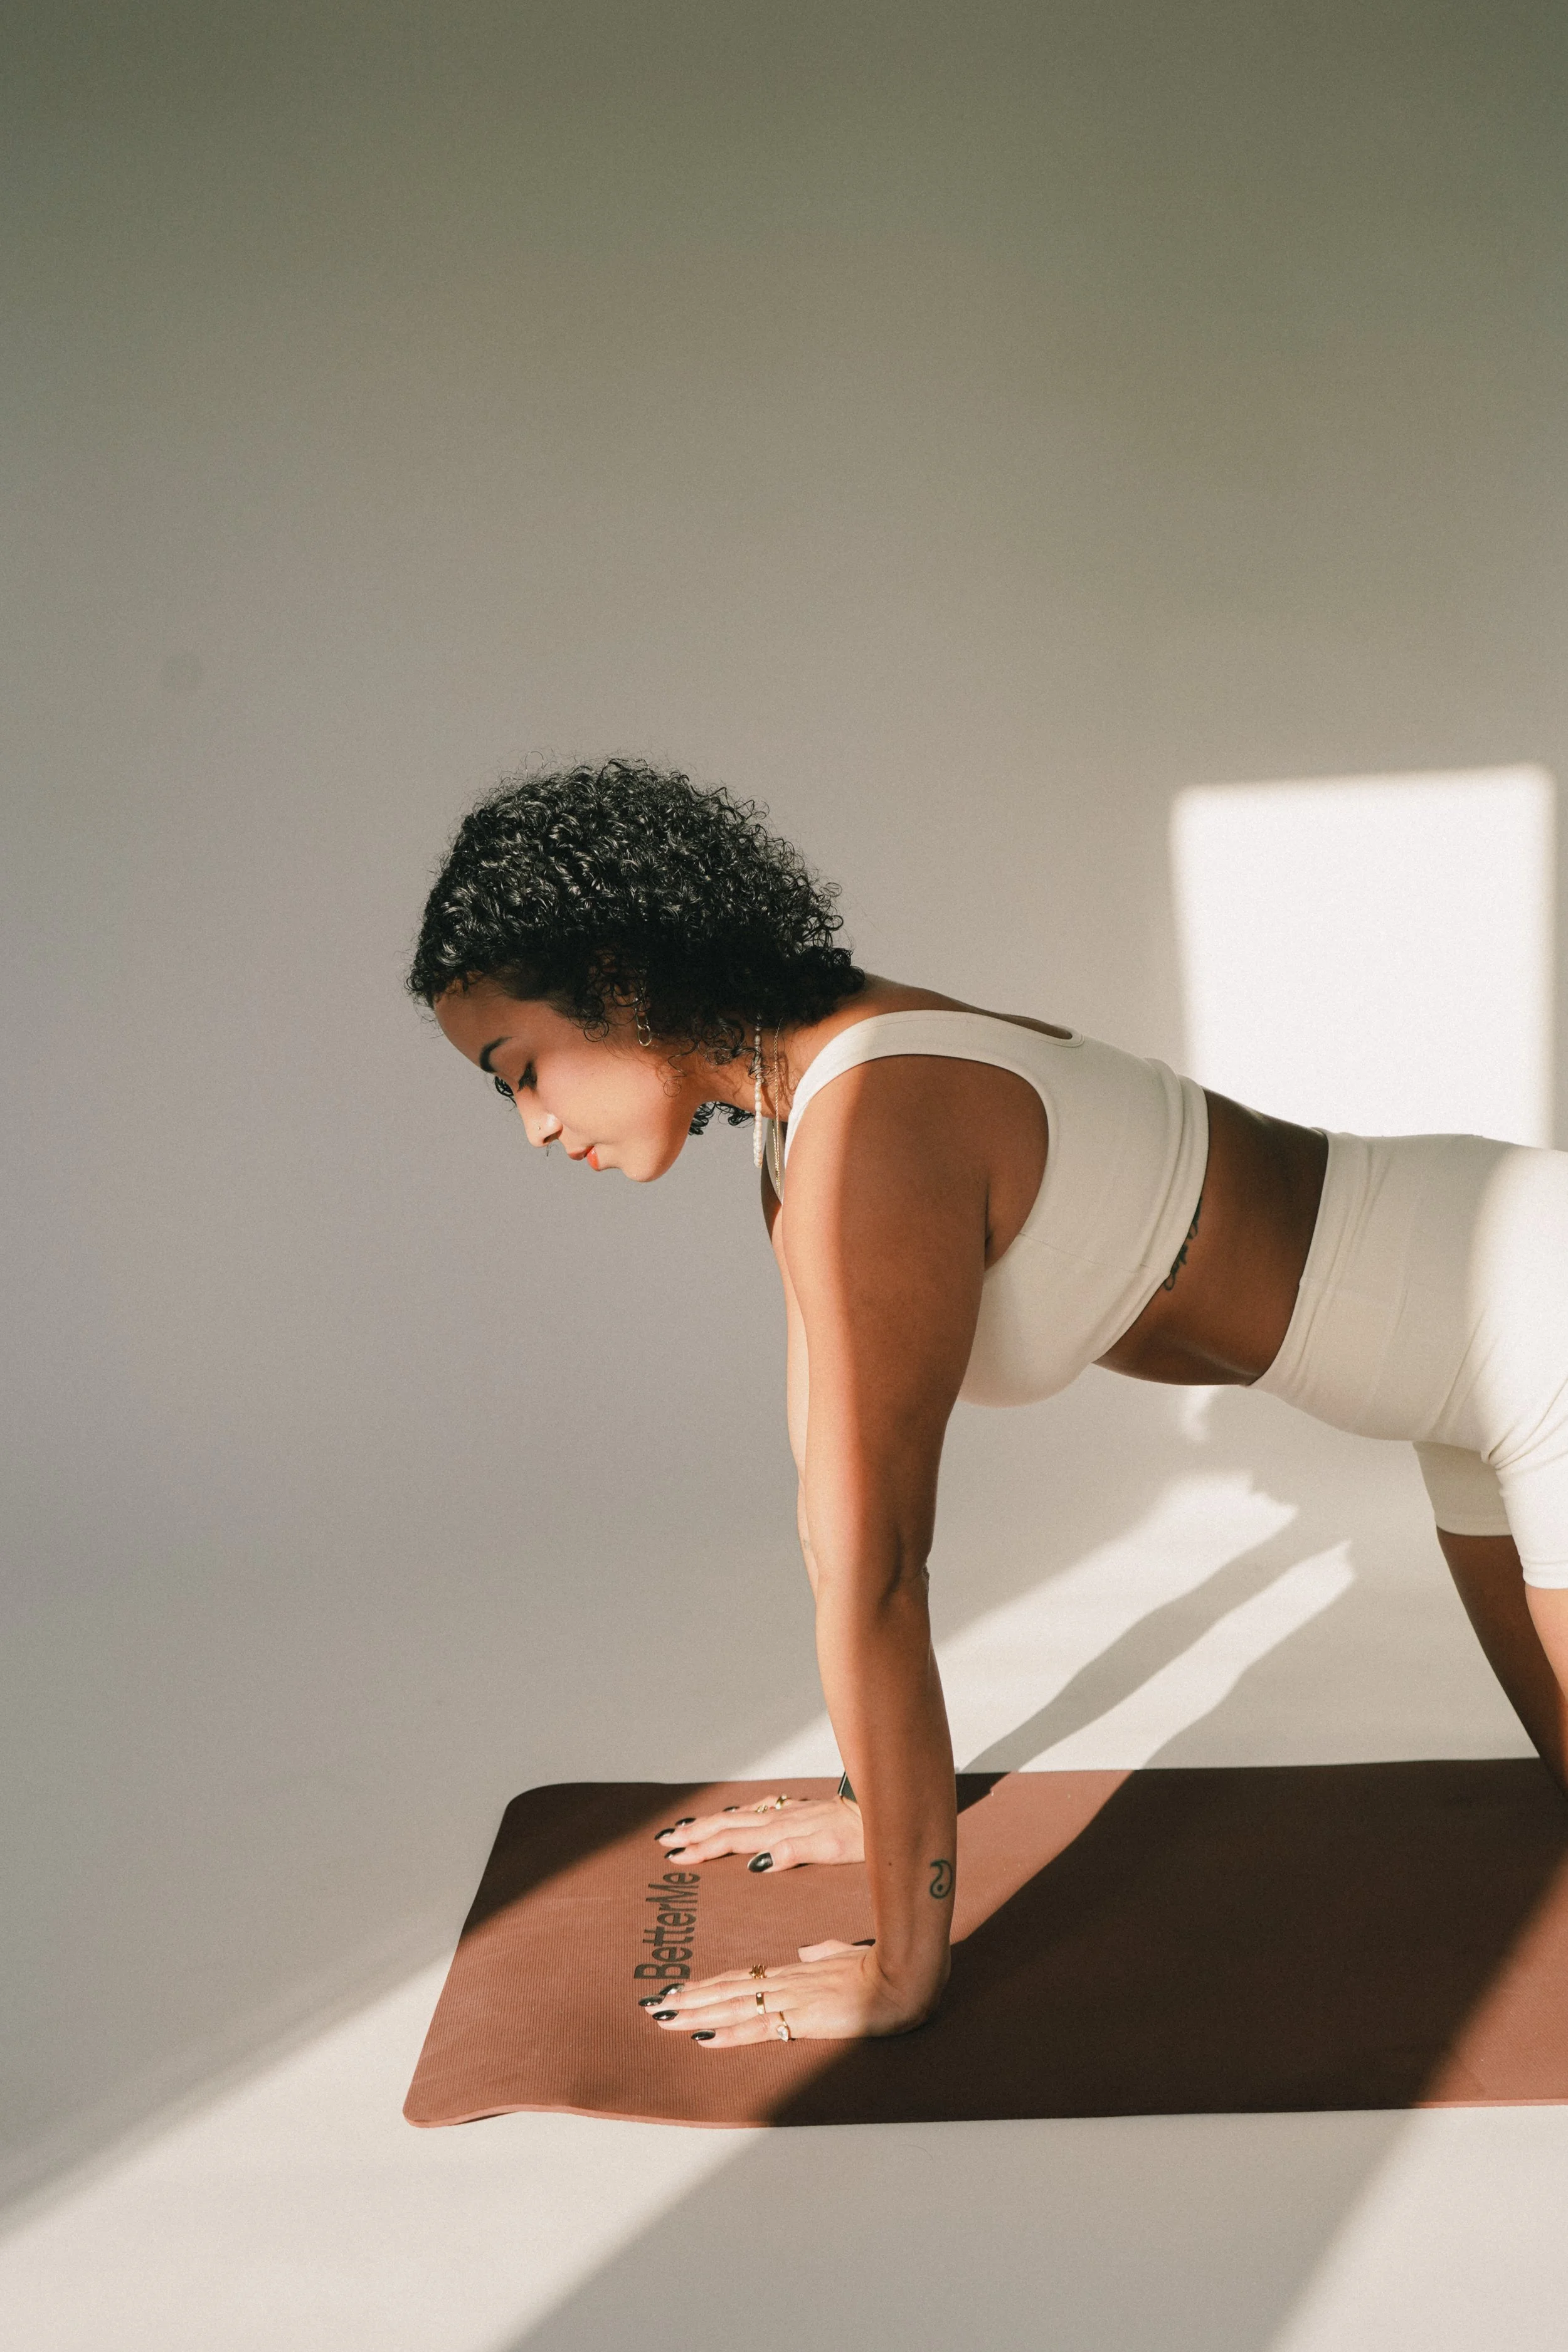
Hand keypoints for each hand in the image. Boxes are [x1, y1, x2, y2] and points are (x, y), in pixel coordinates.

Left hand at [644, 1940, 943, 2046]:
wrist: (903, 1975)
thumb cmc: (880, 1966)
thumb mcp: (846, 1955)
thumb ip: (824, 1953)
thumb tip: (804, 1952)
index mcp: (794, 1972)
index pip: (740, 1978)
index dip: (707, 1986)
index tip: (678, 1990)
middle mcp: (786, 1982)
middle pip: (727, 1990)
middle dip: (689, 1999)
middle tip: (653, 2005)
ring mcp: (793, 1999)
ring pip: (734, 2005)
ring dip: (697, 2013)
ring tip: (664, 2018)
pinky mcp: (805, 2017)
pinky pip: (760, 2027)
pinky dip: (729, 2032)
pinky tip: (705, 2037)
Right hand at [654, 1793, 862, 1874]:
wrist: (880, 1810)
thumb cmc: (860, 1837)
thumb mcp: (830, 1850)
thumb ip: (794, 1853)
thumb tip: (756, 1862)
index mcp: (781, 1832)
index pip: (732, 1840)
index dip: (702, 1848)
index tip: (675, 1857)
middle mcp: (779, 1819)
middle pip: (727, 1826)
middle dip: (694, 1834)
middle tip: (664, 1841)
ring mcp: (787, 1813)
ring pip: (738, 1817)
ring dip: (709, 1823)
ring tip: (685, 1828)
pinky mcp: (797, 1811)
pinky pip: (755, 1811)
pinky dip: (736, 1815)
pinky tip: (732, 1816)